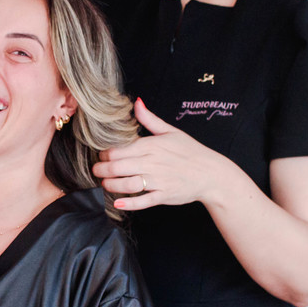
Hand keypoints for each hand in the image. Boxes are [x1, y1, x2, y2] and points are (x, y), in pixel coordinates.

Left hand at [93, 98, 233, 210]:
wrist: (211, 173)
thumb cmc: (190, 151)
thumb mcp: (171, 131)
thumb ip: (150, 119)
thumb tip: (136, 103)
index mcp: (152, 145)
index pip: (119, 149)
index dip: (104, 154)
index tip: (101, 156)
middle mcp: (153, 162)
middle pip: (118, 167)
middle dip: (102, 169)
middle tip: (96, 170)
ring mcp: (159, 180)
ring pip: (127, 184)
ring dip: (111, 185)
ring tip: (104, 184)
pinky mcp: (164, 196)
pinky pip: (143, 201)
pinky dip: (129, 203)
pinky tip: (117, 202)